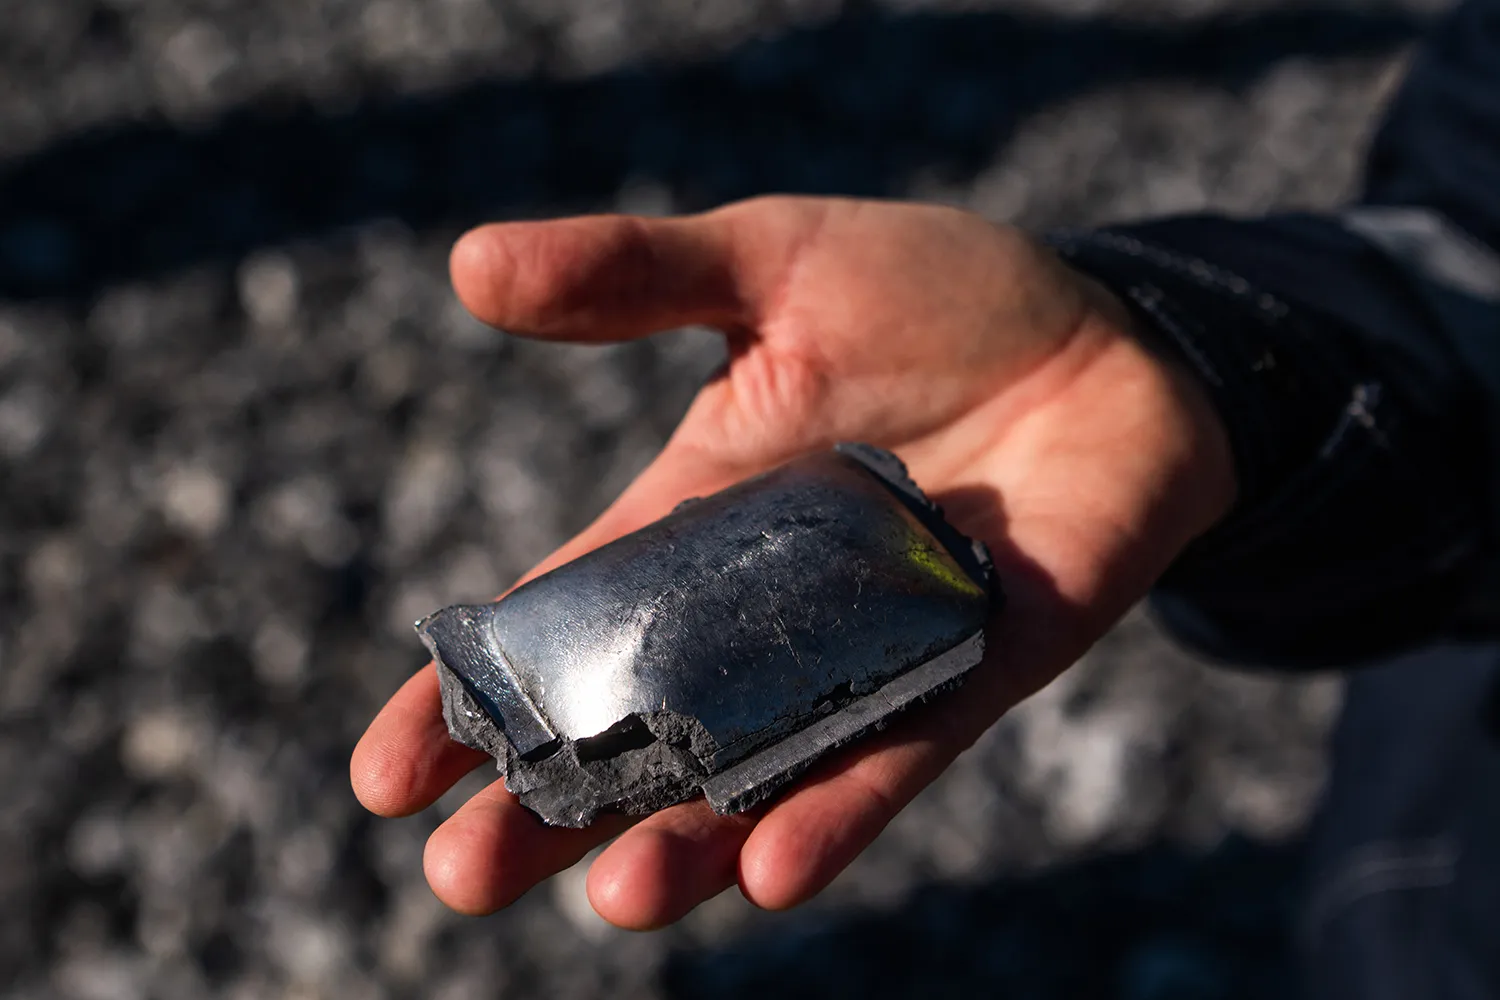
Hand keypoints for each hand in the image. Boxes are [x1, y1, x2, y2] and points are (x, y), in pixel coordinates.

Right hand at [350, 196, 1233, 927]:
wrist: (1106, 329)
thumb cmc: (936, 293)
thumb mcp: (772, 264)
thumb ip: (633, 276)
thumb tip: (465, 264)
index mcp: (695, 523)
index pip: (562, 626)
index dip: (473, 699)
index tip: (385, 775)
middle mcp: (765, 611)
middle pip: (639, 731)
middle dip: (551, 807)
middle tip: (460, 877)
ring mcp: (867, 652)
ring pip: (759, 771)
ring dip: (685, 840)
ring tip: (612, 896)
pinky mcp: (975, 669)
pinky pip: (896, 754)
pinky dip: (837, 809)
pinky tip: (770, 870)